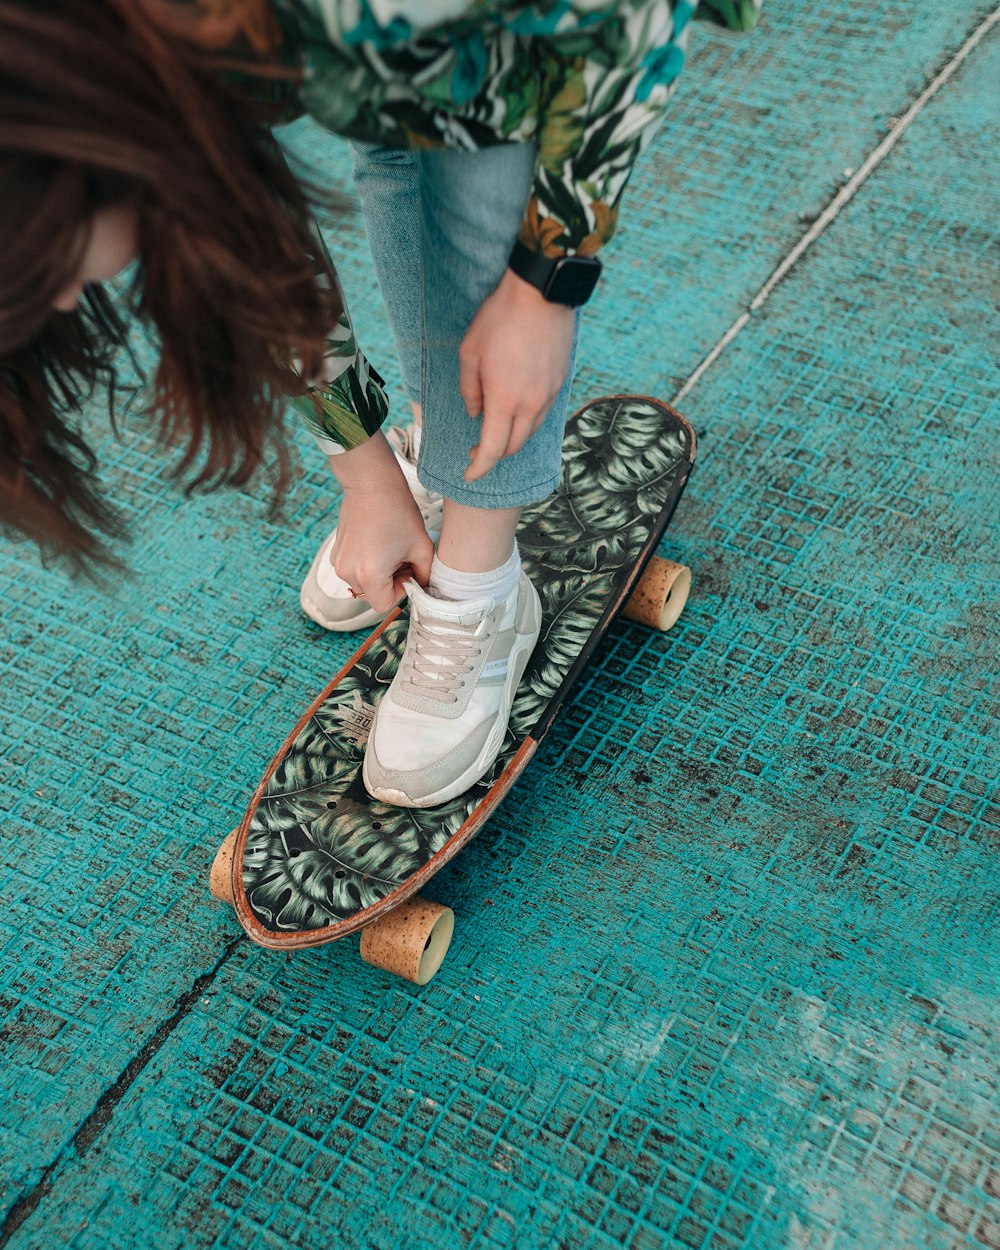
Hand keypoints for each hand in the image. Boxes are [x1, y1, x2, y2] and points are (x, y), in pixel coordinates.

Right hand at [326, 433, 433, 612]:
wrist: (371, 484)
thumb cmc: (399, 512)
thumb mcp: (422, 547)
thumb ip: (424, 575)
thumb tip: (421, 587)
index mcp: (370, 575)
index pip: (385, 605)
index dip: (401, 592)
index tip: (408, 572)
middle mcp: (348, 573)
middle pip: (373, 595)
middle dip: (391, 583)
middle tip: (403, 559)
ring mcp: (338, 564)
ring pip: (364, 584)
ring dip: (379, 575)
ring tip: (390, 550)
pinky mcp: (335, 554)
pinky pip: (354, 571)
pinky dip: (367, 565)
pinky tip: (377, 544)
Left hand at [459, 268, 574, 481]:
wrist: (541, 293)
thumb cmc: (499, 319)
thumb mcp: (469, 353)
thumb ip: (469, 390)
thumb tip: (476, 414)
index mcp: (504, 401)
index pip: (493, 450)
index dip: (479, 468)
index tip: (468, 475)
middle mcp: (531, 404)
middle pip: (513, 447)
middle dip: (493, 455)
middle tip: (475, 450)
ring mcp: (548, 394)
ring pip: (530, 432)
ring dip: (511, 438)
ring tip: (494, 429)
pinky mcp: (559, 382)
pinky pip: (542, 413)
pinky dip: (526, 421)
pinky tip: (514, 410)